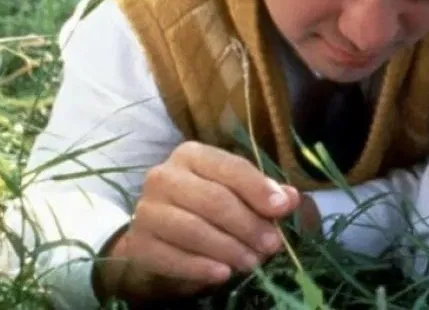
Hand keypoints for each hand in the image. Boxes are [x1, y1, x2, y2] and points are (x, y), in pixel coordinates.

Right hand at [93, 142, 301, 303]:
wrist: (160, 236)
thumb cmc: (205, 207)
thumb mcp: (237, 194)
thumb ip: (264, 194)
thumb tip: (290, 198)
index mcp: (192, 155)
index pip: (230, 167)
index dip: (258, 188)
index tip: (281, 209)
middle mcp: (164, 176)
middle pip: (214, 199)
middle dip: (248, 224)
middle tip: (272, 244)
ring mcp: (147, 210)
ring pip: (193, 229)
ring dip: (228, 248)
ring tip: (252, 262)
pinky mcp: (138, 243)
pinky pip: (171, 257)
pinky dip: (200, 267)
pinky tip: (222, 273)